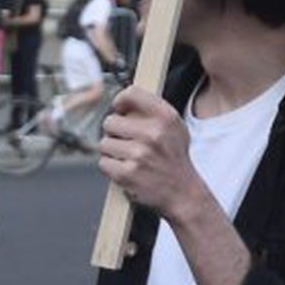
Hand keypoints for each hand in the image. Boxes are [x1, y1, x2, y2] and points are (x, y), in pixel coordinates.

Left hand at [97, 86, 212, 223]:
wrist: (182, 191)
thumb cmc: (174, 158)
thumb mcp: (175, 127)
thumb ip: (153, 111)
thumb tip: (123, 101)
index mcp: (166, 117)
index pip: (132, 94)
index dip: (120, 101)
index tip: (120, 108)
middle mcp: (153, 133)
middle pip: (110, 121)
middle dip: (114, 132)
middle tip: (127, 140)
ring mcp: (139, 154)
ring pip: (104, 143)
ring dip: (112, 151)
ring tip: (128, 157)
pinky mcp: (126, 173)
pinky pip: (103, 162)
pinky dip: (111, 166)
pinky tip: (126, 168)